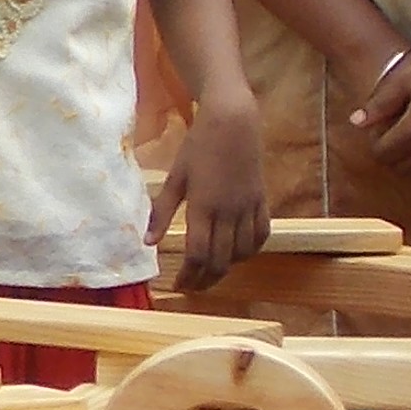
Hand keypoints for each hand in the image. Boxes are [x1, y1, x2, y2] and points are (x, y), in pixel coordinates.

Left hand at [154, 100, 269, 290]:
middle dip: (206, 280)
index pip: (197, 254)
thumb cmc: (198, 146)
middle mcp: (229, 212)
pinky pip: (262, 235)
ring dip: (227, 268)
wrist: (233, 122)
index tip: (178, 285)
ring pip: (243, 253)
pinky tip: (238, 254)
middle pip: (220, 260)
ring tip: (211, 273)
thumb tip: (148, 242)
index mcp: (203, 207)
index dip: (188, 276)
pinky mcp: (262, 201)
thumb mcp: (175, 178)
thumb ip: (161, 212)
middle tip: (193, 287)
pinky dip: (251, 251)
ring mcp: (248, 208)